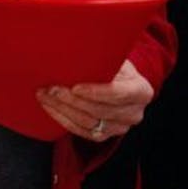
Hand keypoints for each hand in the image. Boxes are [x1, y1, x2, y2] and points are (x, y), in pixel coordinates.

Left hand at [38, 58, 152, 141]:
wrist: (120, 84)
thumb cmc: (117, 68)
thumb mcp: (117, 59)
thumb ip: (104, 59)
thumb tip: (78, 53)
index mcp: (142, 92)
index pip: (119, 93)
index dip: (96, 91)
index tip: (75, 86)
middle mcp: (134, 113)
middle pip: (100, 110)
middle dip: (72, 100)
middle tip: (52, 88)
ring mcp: (119, 128)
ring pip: (87, 122)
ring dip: (62, 109)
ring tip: (45, 95)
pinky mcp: (104, 136)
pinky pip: (80, 131)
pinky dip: (62, 119)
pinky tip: (50, 107)